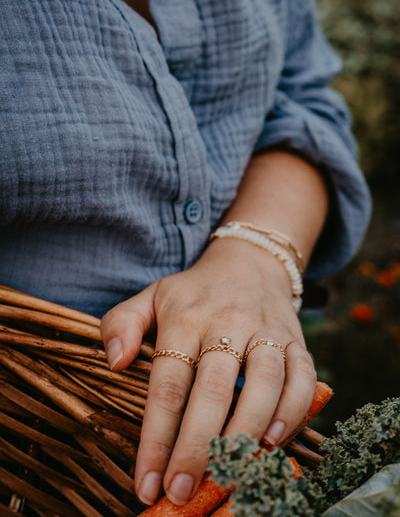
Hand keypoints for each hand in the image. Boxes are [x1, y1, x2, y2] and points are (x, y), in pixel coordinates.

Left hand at [100, 238, 316, 505]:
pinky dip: (294, 409)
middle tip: (181, 492)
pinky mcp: (296, 340)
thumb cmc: (193, 293)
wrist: (249, 264)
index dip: (156, 437)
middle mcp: (227, 323)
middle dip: (196, 447)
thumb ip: (121, 324)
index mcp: (185, 318)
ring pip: (263, 383)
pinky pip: (302, 376)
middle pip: (212, 390)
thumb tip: (114, 364)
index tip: (146, 483)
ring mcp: (266, 331)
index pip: (168, 384)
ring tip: (227, 475)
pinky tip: (274, 440)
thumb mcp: (150, 297)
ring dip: (246, 433)